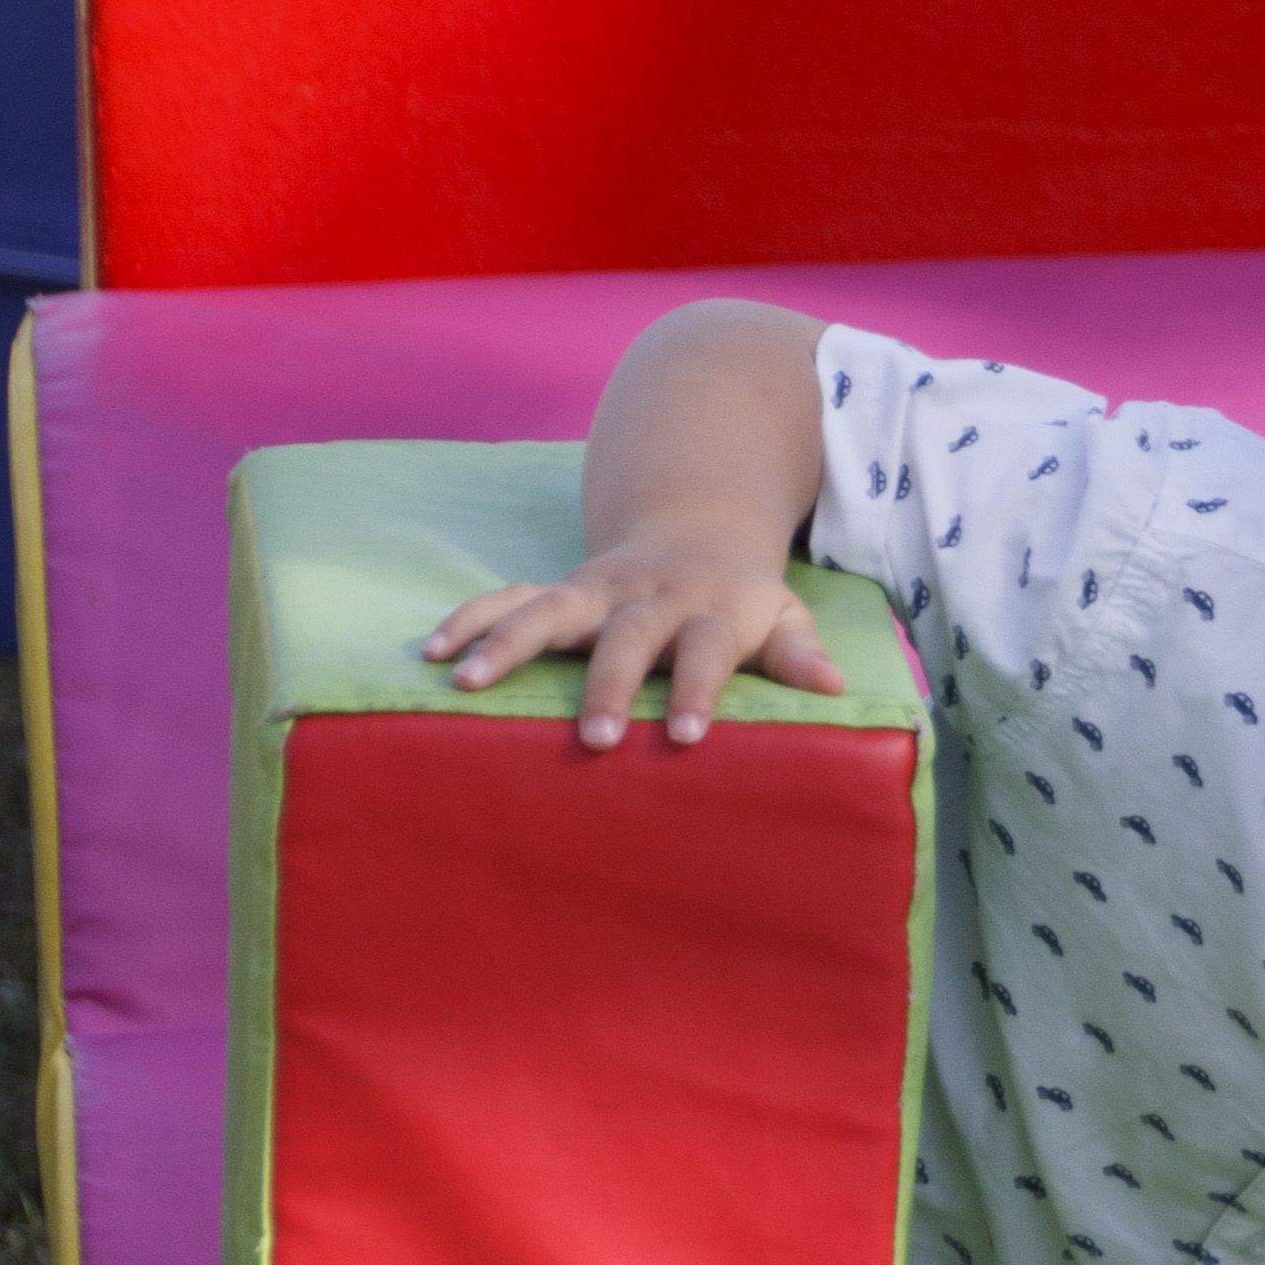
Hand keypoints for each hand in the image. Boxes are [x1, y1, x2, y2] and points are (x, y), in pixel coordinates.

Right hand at [421, 529, 853, 751]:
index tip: (691, 738)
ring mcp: (599, 589)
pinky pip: (508, 597)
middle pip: (627, 637)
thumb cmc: (742, 597)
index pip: (708, 650)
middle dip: (609, 684)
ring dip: (507, 642)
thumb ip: (800, 651)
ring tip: (465, 682)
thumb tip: (834, 687)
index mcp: (710, 610)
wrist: (698, 526)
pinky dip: (469, 618)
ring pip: (549, 608)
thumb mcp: (783, 615)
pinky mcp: (561, 587)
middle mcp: (650, 597)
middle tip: (595, 739)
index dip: (700, 690)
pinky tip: (431, 652)